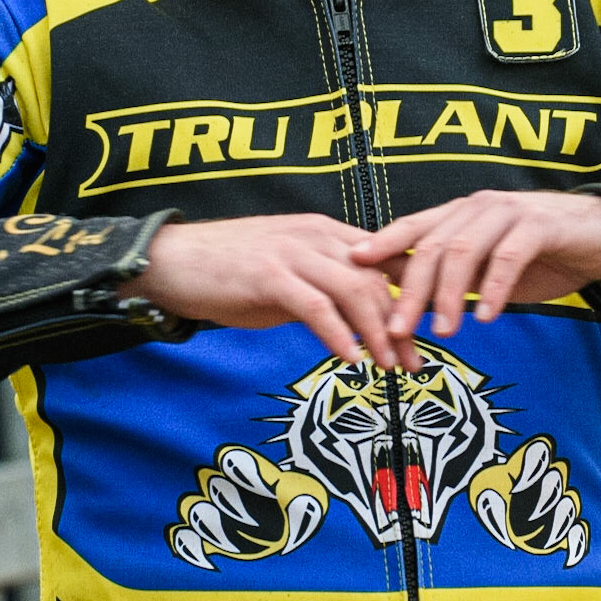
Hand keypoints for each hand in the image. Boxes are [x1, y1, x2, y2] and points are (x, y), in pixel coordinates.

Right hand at [131, 213, 403, 366]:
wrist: (173, 262)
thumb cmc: (230, 272)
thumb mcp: (289, 275)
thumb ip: (325, 289)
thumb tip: (361, 322)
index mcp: (327, 233)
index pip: (386, 259)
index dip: (413, 295)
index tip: (427, 333)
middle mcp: (316, 237)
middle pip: (378, 279)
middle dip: (402, 325)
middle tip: (414, 362)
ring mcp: (293, 253)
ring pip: (354, 291)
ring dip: (377, 334)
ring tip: (388, 367)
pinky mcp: (269, 275)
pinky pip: (316, 307)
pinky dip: (338, 336)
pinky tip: (350, 360)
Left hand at [350, 189, 600, 350]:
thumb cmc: (543, 253)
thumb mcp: (492, 267)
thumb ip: (457, 276)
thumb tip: (410, 304)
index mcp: (462, 214)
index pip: (413, 227)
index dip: (381, 243)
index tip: (352, 266)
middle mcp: (479, 207)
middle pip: (432, 246)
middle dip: (410, 289)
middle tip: (397, 328)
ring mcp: (509, 213)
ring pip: (464, 249)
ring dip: (448, 294)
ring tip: (442, 331)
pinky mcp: (539, 225)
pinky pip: (508, 256)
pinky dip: (494, 288)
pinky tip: (486, 316)